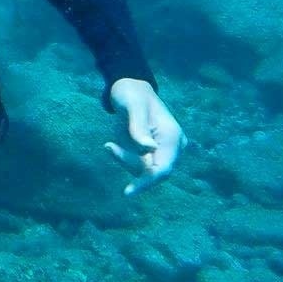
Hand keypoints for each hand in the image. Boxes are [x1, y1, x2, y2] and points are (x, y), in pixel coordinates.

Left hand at [103, 78, 183, 194]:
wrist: (129, 89)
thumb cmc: (131, 94)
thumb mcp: (132, 106)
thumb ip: (139, 128)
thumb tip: (150, 149)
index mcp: (172, 137)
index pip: (163, 169)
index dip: (147, 182)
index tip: (127, 192)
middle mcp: (171, 147)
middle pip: (152, 172)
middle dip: (130, 164)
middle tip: (110, 146)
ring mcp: (161, 152)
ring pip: (142, 171)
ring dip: (124, 160)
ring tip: (111, 143)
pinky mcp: (150, 154)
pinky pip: (136, 165)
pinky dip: (123, 158)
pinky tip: (113, 143)